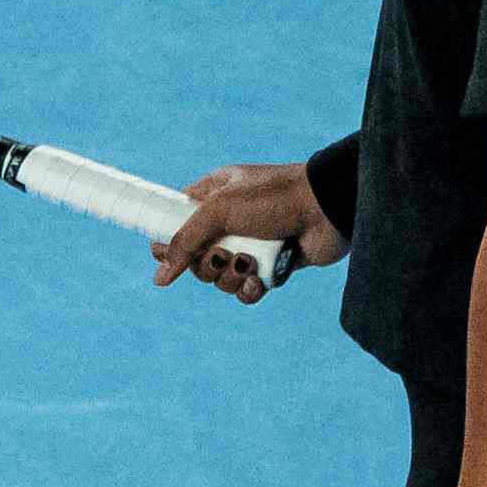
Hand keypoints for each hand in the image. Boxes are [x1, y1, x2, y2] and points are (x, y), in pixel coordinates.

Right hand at [150, 160, 345, 303]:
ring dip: (231, 277)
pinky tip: (261, 279)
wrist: (327, 209)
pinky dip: (250, 289)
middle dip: (207, 263)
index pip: (177, 222)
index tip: (163, 252)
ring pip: (221, 277)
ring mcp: (251, 245)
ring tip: (249, 264)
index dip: (168, 242)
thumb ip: (184, 241)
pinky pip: (246, 290)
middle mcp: (230, 222)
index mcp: (214, 196)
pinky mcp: (271, 267)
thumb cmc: (274, 197)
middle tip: (222, 254)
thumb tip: (159, 278)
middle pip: (196, 258)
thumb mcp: (219, 210)